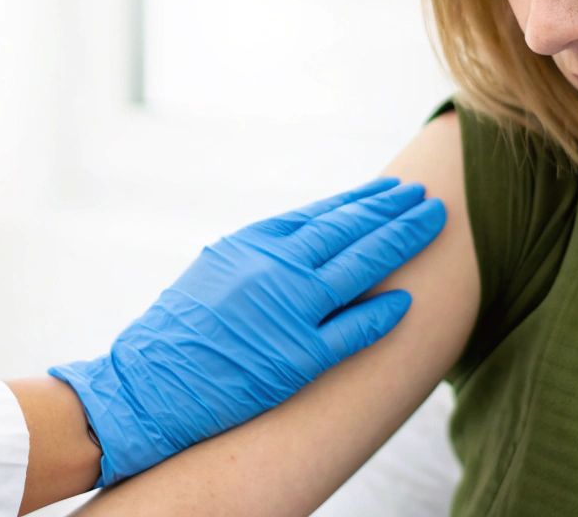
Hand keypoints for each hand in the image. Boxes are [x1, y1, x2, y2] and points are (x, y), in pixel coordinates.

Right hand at [47, 176, 446, 486]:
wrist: (145, 386)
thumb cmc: (175, 333)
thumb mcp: (214, 270)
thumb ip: (260, 253)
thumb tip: (303, 241)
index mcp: (253, 244)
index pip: (323, 214)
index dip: (362, 201)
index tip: (391, 191)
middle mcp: (275, 269)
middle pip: (350, 230)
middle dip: (393, 211)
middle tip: (425, 197)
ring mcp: (289, 312)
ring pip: (362, 266)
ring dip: (402, 240)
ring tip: (432, 223)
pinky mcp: (296, 359)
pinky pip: (353, 330)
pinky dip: (383, 313)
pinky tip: (409, 298)